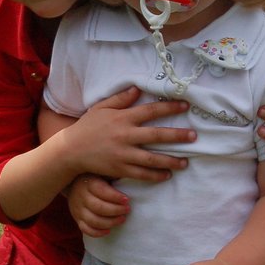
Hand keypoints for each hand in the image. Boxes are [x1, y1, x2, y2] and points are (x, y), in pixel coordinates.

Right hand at [66, 87, 195, 181]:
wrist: (70, 150)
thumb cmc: (87, 127)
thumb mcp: (101, 108)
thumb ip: (120, 99)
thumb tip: (137, 88)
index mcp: (123, 118)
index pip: (151, 111)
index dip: (169, 107)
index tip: (186, 105)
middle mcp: (125, 136)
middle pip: (156, 136)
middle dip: (177, 136)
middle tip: (194, 136)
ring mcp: (123, 154)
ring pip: (152, 159)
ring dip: (171, 161)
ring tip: (185, 162)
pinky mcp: (119, 169)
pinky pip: (141, 174)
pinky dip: (155, 176)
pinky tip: (167, 175)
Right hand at [68, 175, 128, 236]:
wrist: (73, 184)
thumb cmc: (95, 177)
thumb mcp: (102, 172)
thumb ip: (113, 175)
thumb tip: (130, 176)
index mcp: (88, 183)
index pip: (101, 191)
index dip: (115, 197)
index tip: (127, 200)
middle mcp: (81, 197)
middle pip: (98, 207)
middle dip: (116, 210)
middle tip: (127, 209)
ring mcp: (78, 210)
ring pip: (93, 220)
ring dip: (110, 222)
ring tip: (122, 219)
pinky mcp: (77, 219)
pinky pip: (86, 230)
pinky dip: (98, 232)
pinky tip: (109, 230)